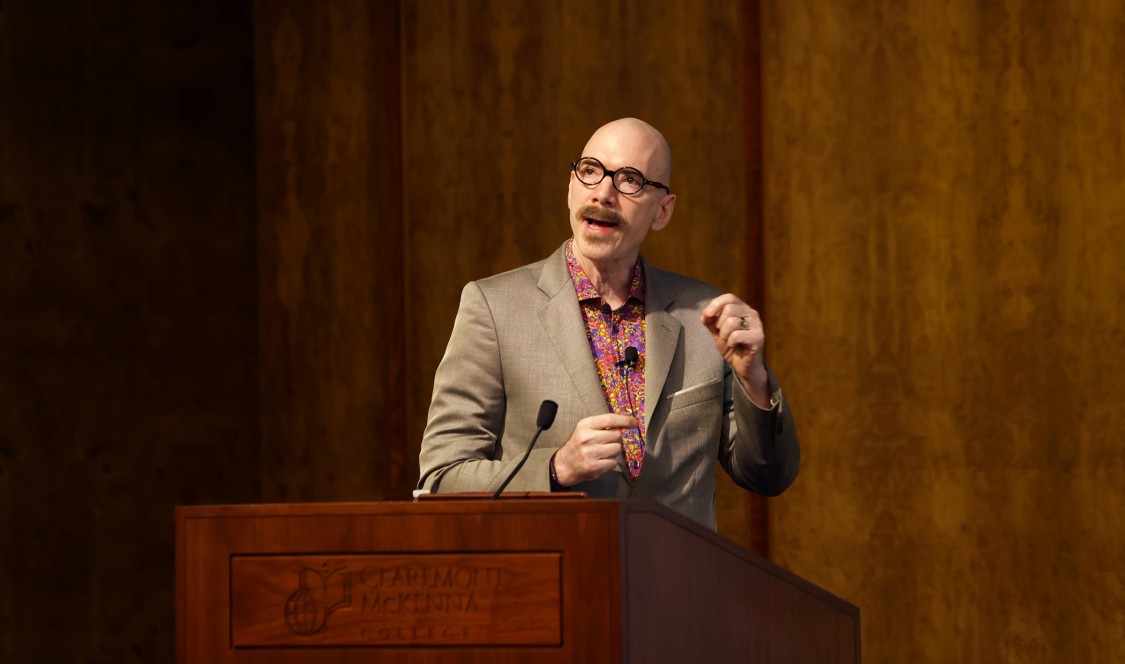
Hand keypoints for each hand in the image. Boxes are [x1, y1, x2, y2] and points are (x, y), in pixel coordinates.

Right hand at [552, 413, 635, 485]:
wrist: (564, 464)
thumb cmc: (578, 445)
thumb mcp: (585, 430)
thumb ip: (602, 425)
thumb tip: (624, 424)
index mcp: (585, 425)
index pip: (610, 419)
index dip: (625, 420)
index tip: (634, 422)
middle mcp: (587, 438)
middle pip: (616, 435)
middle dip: (616, 439)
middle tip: (607, 443)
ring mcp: (590, 453)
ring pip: (617, 449)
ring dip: (613, 451)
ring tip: (603, 453)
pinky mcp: (594, 466)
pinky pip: (613, 462)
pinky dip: (610, 462)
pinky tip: (601, 461)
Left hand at [701, 293, 770, 407]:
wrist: (743, 366)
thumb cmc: (731, 346)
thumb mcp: (717, 331)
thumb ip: (710, 321)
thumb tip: (705, 315)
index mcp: (743, 309)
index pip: (729, 297)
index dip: (716, 304)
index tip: (706, 315)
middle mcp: (752, 314)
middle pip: (729, 309)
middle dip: (719, 324)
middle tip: (723, 335)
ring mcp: (757, 325)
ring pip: (731, 322)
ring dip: (724, 335)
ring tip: (730, 341)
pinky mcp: (758, 338)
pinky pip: (736, 335)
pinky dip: (730, 342)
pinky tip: (735, 346)